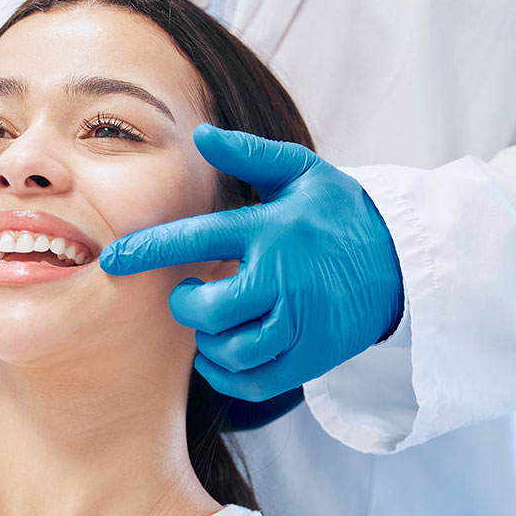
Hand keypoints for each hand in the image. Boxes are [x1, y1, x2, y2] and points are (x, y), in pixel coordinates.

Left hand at [100, 124, 403, 401]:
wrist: (403, 262)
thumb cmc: (340, 214)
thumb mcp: (303, 173)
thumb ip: (251, 154)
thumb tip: (202, 133)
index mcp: (272, 230)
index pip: (197, 239)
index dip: (148, 250)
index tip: (112, 259)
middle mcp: (284, 279)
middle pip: (209, 310)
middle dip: (185, 305)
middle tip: (190, 294)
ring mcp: (301, 324)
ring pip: (231, 350)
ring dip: (208, 341)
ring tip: (214, 322)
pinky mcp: (311, 359)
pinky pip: (254, 382)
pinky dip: (227, 374)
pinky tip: (223, 353)